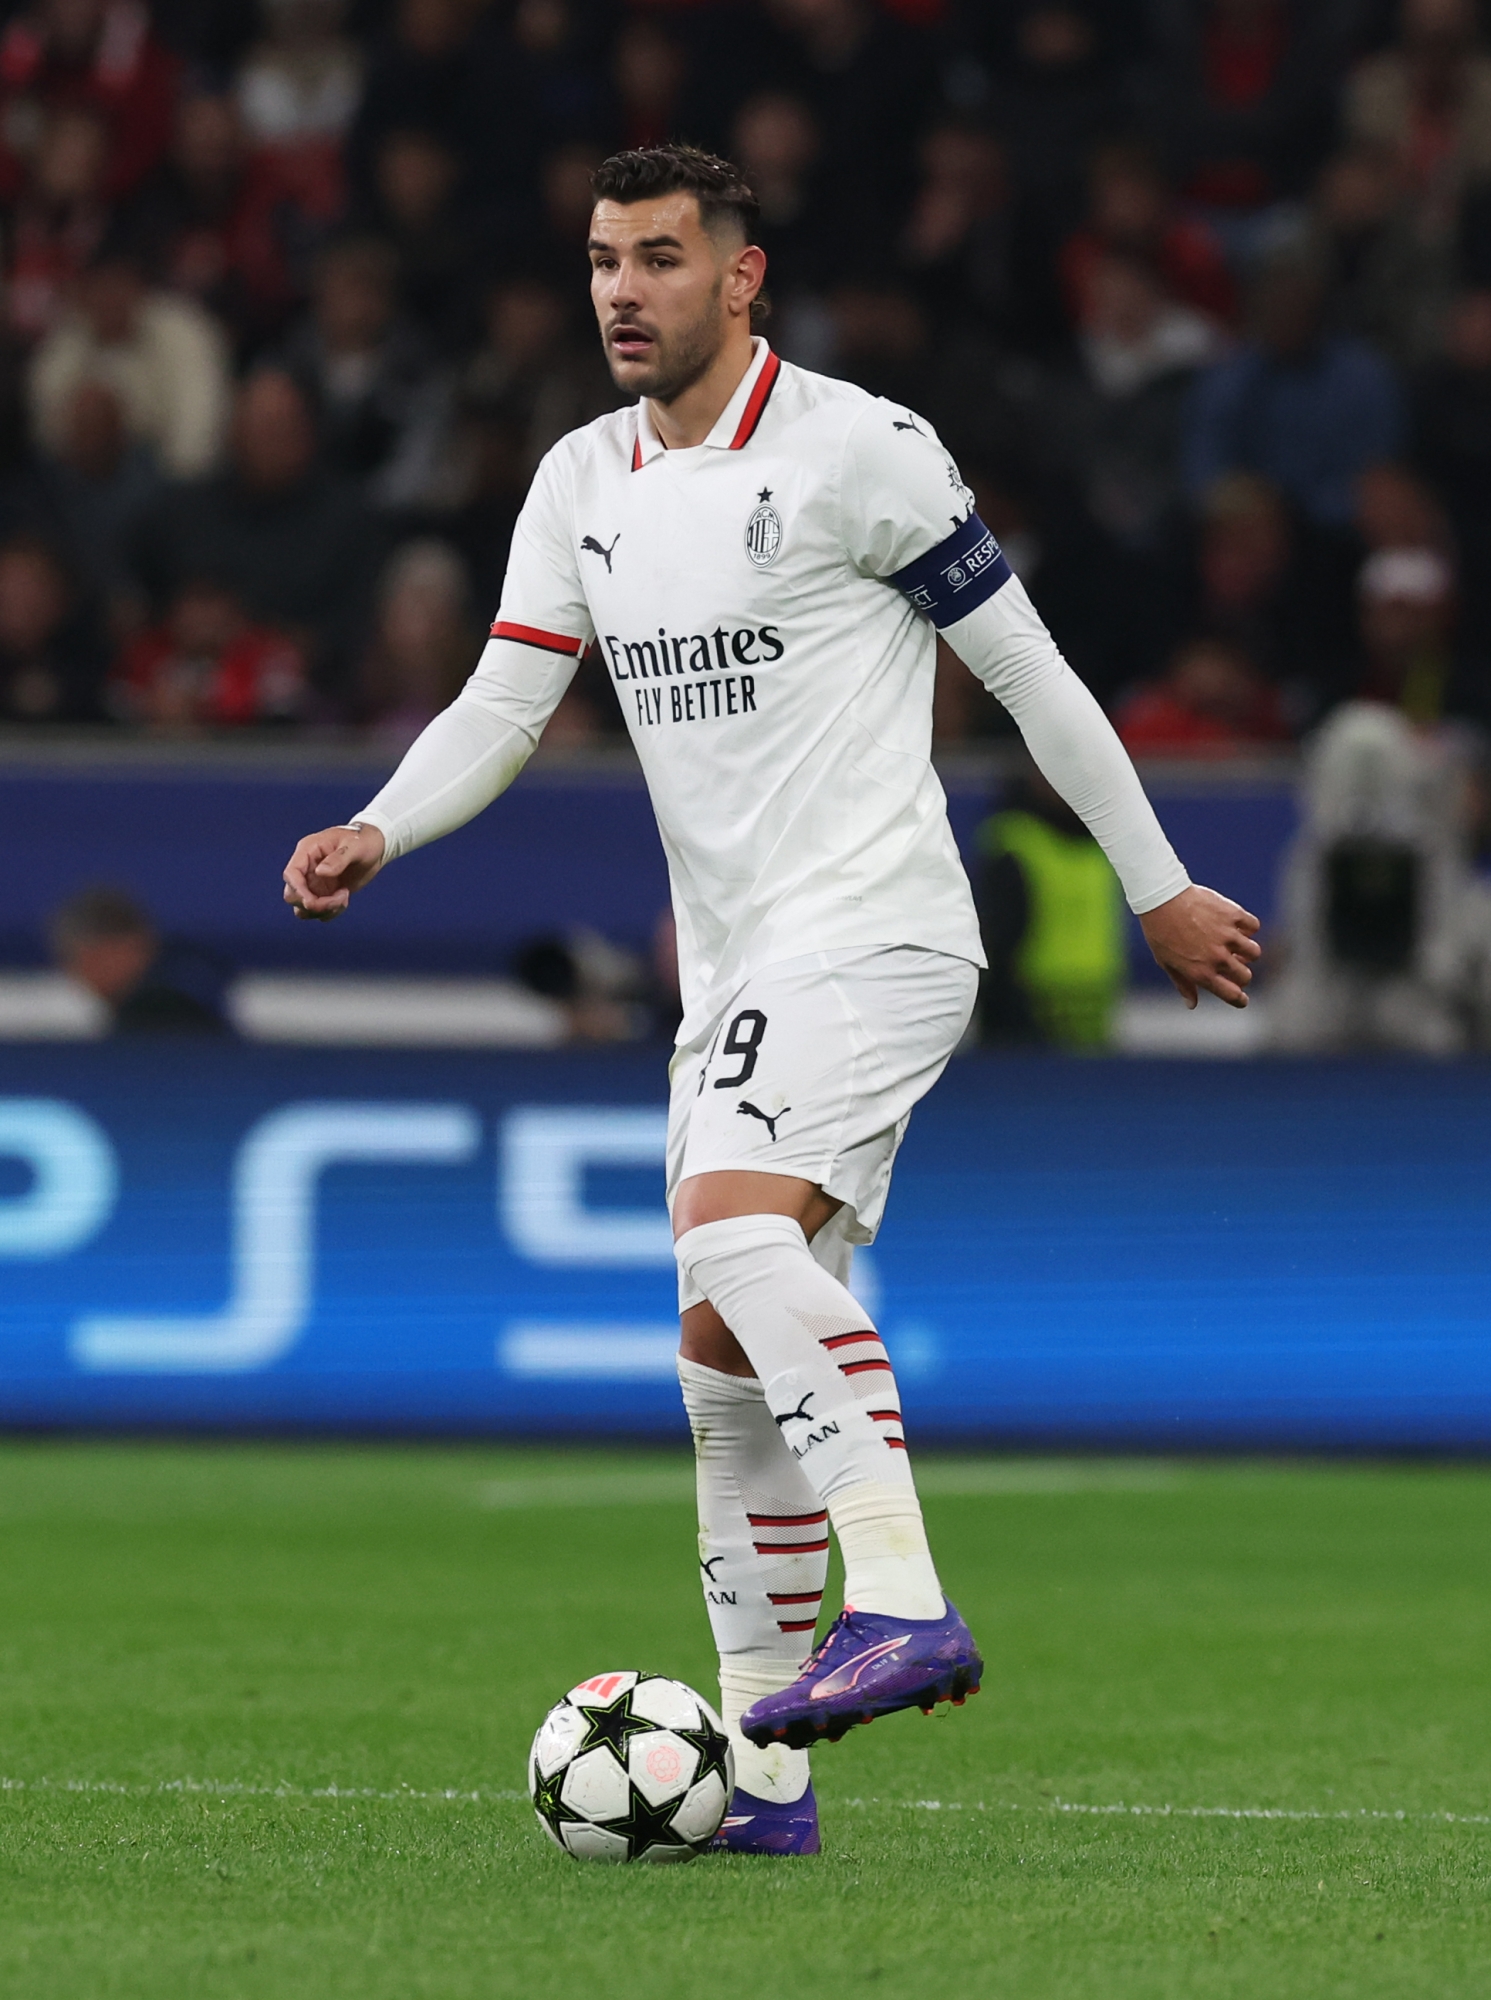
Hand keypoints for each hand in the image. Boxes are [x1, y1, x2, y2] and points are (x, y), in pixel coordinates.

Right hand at [282, 823, 385, 921]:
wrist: (375, 848)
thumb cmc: (363, 840)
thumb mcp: (355, 845)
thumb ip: (339, 858)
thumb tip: (320, 872)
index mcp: (308, 851)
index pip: (291, 874)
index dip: (297, 890)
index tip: (313, 902)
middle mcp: (307, 868)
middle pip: (292, 895)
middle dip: (313, 904)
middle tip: (339, 899)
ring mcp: (313, 883)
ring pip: (303, 907)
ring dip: (322, 910)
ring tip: (344, 896)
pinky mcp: (323, 894)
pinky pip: (318, 912)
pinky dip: (330, 912)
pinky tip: (344, 898)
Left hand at [1139, 884, 1260, 1009]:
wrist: (1161, 899)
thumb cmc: (1160, 932)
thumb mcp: (1166, 962)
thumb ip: (1183, 984)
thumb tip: (1192, 1005)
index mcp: (1202, 972)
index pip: (1232, 995)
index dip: (1240, 999)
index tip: (1242, 998)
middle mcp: (1218, 957)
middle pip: (1246, 976)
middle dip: (1242, 974)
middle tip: (1233, 965)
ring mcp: (1227, 936)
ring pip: (1254, 952)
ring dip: (1247, 951)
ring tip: (1235, 944)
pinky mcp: (1233, 915)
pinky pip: (1253, 926)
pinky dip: (1248, 927)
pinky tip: (1236, 925)